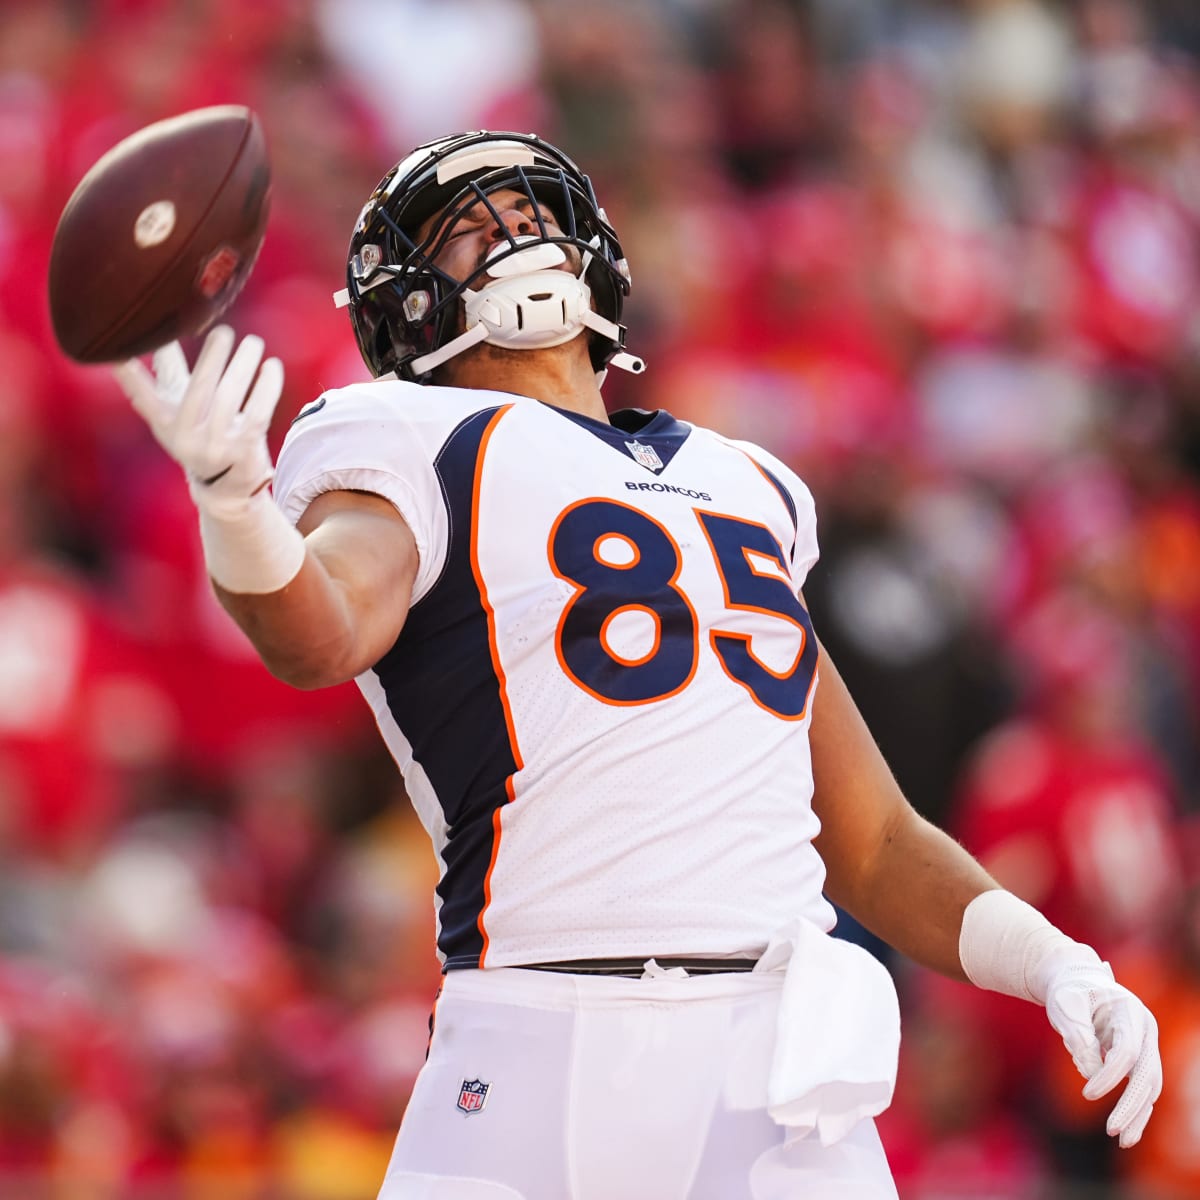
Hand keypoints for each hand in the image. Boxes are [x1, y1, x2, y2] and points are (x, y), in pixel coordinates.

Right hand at [114, 326, 283, 515]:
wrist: (226, 487)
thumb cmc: (199, 433)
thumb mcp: (175, 408)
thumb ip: (166, 370)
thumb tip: (156, 329)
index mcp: (163, 421)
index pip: (141, 394)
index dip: (128, 373)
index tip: (118, 350)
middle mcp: (185, 436)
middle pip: (199, 388)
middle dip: (212, 357)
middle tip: (224, 331)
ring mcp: (215, 446)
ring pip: (230, 397)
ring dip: (244, 364)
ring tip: (253, 342)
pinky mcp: (244, 451)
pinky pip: (258, 413)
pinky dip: (267, 387)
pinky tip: (271, 366)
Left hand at [1042, 957, 1161, 1147]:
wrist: (1074, 981)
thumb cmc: (1067, 991)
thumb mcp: (1064, 1004)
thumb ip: (1077, 1034)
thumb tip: (1091, 1071)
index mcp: (1129, 1011)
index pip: (1127, 1051)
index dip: (1109, 1076)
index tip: (1087, 1094)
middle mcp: (1145, 1029)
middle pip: (1147, 1074)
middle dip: (1131, 1104)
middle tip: (1112, 1130)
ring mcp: (1145, 1044)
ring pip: (1150, 1087)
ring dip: (1138, 1114)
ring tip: (1123, 1139)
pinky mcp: (1138, 1058)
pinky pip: (1141, 1088)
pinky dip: (1135, 1109)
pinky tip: (1125, 1131)